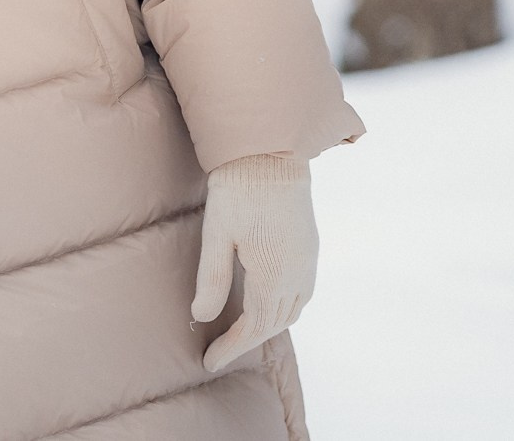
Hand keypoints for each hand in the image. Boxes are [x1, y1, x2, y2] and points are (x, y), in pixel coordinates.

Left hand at [190, 153, 317, 373]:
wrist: (272, 152)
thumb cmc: (239, 190)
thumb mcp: (217, 234)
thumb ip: (212, 278)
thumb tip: (202, 317)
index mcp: (274, 276)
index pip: (254, 328)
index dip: (232, 348)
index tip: (210, 362)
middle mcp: (298, 274)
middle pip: (275, 323)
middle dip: (248, 340)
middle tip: (220, 350)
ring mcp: (308, 261)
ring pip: (293, 310)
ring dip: (269, 325)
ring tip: (242, 332)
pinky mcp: (310, 246)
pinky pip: (302, 292)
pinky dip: (284, 307)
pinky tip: (268, 302)